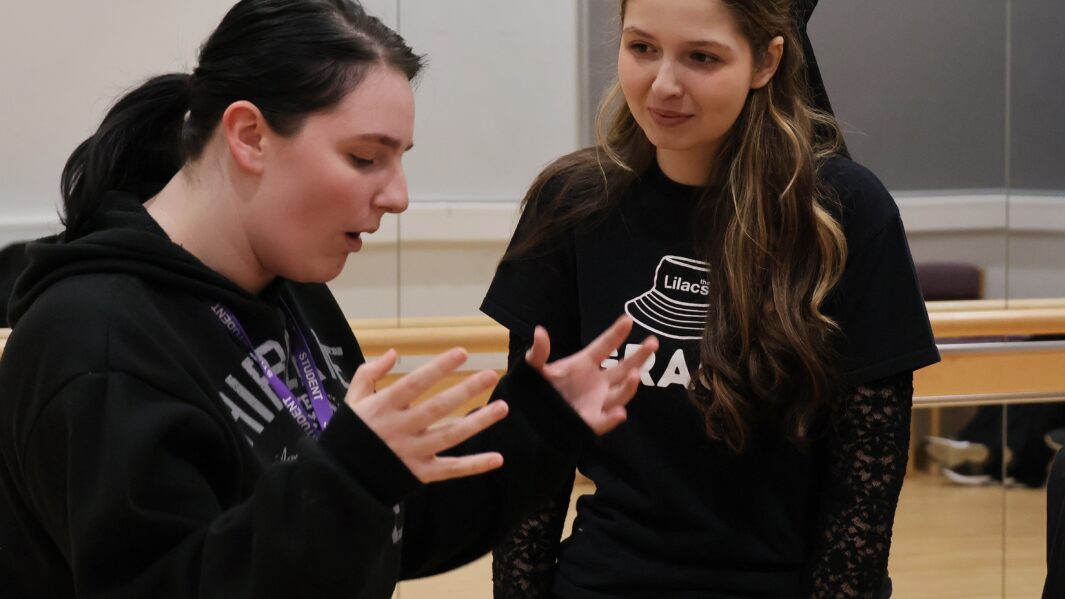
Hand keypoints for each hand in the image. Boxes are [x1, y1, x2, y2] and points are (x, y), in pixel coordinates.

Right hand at [345, 348, 507, 482]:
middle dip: (465, 391)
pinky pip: (450, 470)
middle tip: (491, 375)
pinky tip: (497, 459)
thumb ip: (370, 373)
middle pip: (437, 408)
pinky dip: (474, 466)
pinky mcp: (420, 474)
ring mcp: (411, 453)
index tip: (462, 352)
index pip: (414, 384)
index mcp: (383, 407)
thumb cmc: (349, 433)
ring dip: (478, 422)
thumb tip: (393, 353)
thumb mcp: (352, 400)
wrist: (341, 478)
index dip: (438, 368)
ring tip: (503, 407)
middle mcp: (400, 429)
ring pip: (450, 436)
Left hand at [525, 315, 656, 434]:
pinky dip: (612, 418)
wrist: (530, 416)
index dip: (616, 334)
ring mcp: (597, 401)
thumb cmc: (536, 388)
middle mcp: (597, 381)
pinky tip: (620, 413)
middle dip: (639, 356)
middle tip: (653, 342)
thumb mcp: (534, 368)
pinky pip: (604, 420)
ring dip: (629, 385)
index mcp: (584, 363)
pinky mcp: (590, 422)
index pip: (605, 346)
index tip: (628, 319)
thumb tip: (540, 331)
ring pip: (620, 393)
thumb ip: (539, 352)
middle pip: (624, 367)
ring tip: (635, 374)